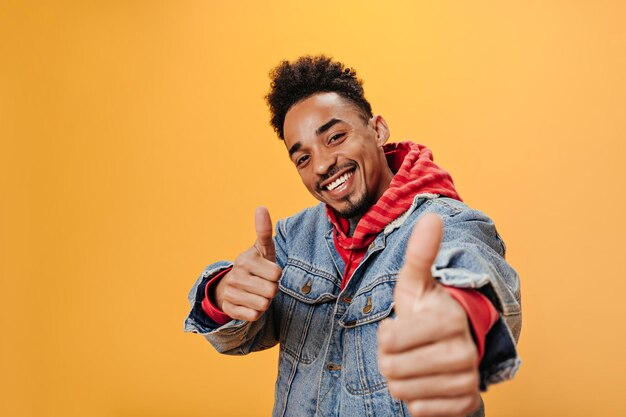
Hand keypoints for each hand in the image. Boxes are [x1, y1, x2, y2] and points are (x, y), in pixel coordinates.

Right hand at [215, 206, 281, 321]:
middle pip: (272, 291)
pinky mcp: (230, 309)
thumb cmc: (255, 266)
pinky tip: (249, 303)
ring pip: (264, 305)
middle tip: (263, 284)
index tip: (267, 271)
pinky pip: (254, 316)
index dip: (276, 275)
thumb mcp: (262, 249)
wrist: (232, 286)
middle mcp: (236, 275)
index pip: (277, 274)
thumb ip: (264, 230)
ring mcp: (231, 293)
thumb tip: (261, 207)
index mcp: (245, 259)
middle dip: (271, 290)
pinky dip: (256, 312)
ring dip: (264, 301)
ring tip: (256, 293)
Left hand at [378, 214, 480, 416]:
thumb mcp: (417, 282)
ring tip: (414, 361)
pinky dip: (415, 398)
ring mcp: (467, 380)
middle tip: (404, 347)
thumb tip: (430, 216)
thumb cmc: (428, 310)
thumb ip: (420, 253)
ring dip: (401, 378)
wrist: (457, 341)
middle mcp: (463, 352)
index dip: (385, 336)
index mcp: (449, 320)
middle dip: (389, 359)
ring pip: (403, 393)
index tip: (396, 327)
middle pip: (392, 371)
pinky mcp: (466, 404)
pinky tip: (425, 380)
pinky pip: (420, 411)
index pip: (389, 341)